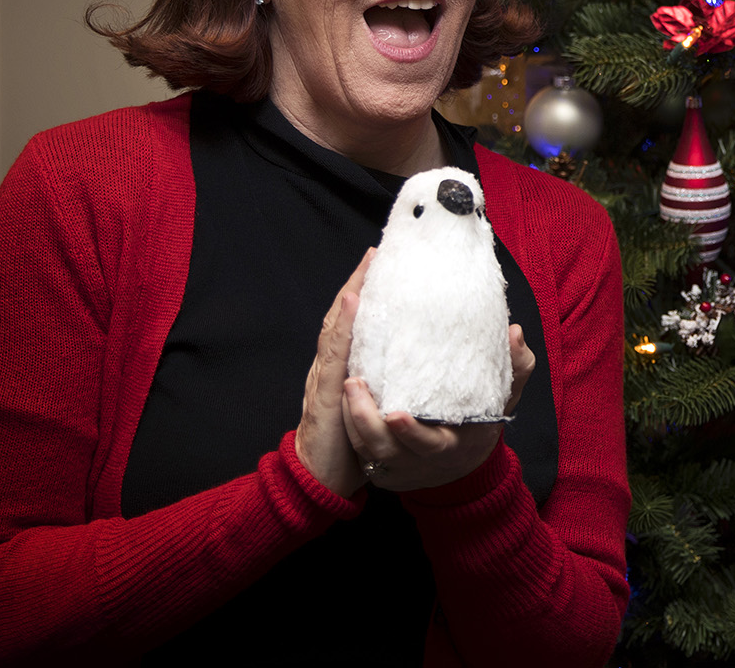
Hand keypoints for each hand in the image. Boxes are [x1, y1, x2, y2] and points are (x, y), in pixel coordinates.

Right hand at [295, 248, 373, 496]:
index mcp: (344, 367)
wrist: (319, 483)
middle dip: (360, 282)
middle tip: (379, 251)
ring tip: (368, 264)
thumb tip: (416, 363)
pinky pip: (336, 355)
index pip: (356, 322)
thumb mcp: (372, 406)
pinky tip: (354, 302)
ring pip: (337, 327)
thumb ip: (386, 382)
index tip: (385, 261)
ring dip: (351, 293)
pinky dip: (344, 325)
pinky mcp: (327, 395)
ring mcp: (326, 378)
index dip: (367, 291)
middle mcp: (331, 366)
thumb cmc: (348, 446)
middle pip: (344, 316)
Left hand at [343, 325, 537, 491]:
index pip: (429, 446)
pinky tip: (342, 396)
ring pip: (365, 449)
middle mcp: (420, 463)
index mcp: (451, 448)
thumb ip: (515, 366)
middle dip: (365, 420)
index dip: (411, 433)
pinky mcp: (380, 466)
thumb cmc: (483, 420)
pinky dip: (347, 425)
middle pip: (385, 450)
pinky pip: (357, 450)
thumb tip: (514, 332)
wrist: (464, 460)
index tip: (395, 414)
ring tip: (346, 382)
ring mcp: (397, 468)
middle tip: (353, 382)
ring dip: (351, 418)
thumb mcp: (504, 397)